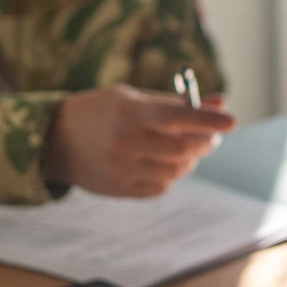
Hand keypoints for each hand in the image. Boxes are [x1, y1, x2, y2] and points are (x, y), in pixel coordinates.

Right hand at [43, 85, 236, 196]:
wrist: (54, 140)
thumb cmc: (102, 112)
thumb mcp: (133, 98)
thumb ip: (176, 102)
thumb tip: (221, 103)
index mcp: (130, 113)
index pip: (179, 117)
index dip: (209, 119)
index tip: (232, 121)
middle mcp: (126, 142)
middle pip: (183, 148)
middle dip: (205, 142)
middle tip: (211, 137)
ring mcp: (121, 168)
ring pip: (176, 170)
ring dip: (189, 160)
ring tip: (182, 149)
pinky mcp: (119, 189)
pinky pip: (160, 187)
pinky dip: (170, 176)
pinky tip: (161, 164)